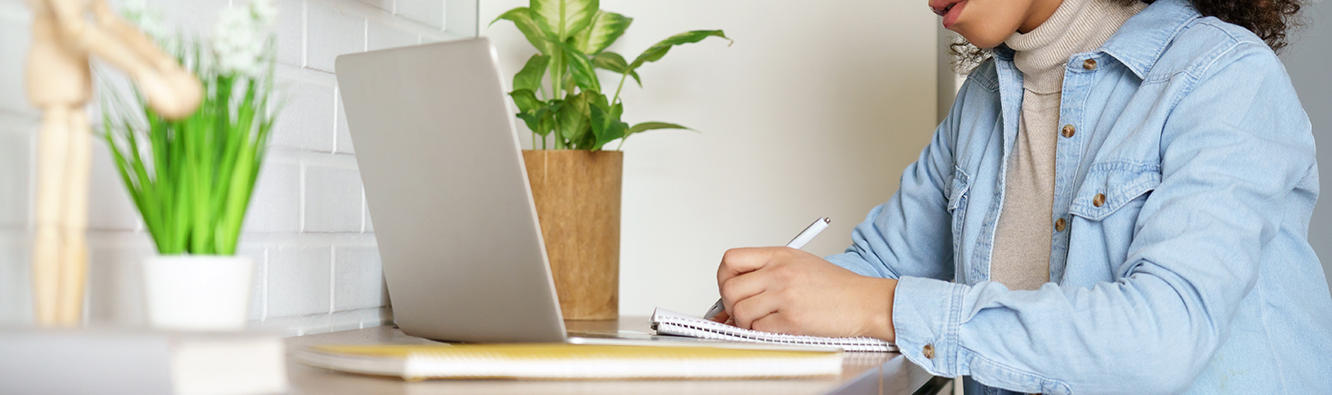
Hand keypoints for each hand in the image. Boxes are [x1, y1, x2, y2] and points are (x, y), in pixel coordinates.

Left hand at [712, 247, 896, 340]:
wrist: (864, 301)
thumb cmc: (835, 287)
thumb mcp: (799, 264)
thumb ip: (767, 272)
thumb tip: (734, 293)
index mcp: (779, 255)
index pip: (731, 259)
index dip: (723, 277)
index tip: (728, 288)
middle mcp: (780, 272)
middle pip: (729, 288)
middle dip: (730, 305)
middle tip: (740, 311)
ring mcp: (786, 294)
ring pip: (741, 311)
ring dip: (745, 322)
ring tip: (760, 322)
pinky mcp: (792, 318)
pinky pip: (759, 328)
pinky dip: (761, 332)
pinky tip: (774, 327)